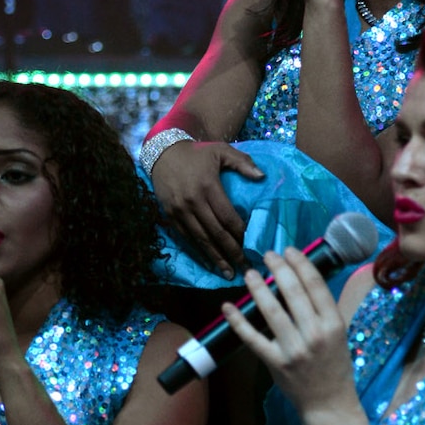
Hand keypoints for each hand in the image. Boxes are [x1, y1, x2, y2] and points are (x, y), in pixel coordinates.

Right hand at [152, 138, 262, 279]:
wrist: (163, 153)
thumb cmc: (197, 153)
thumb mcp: (221, 151)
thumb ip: (243, 162)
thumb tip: (262, 176)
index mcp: (208, 186)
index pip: (228, 217)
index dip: (240, 233)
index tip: (253, 246)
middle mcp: (193, 202)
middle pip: (216, 233)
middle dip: (232, 252)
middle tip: (246, 268)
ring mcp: (179, 211)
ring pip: (201, 239)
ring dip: (216, 258)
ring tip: (229, 273)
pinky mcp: (170, 216)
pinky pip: (186, 239)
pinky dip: (198, 252)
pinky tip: (209, 263)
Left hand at [222, 248, 355, 419]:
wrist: (329, 403)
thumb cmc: (335, 365)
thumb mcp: (340, 333)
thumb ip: (323, 310)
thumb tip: (302, 279)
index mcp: (333, 323)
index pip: (315, 285)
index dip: (300, 263)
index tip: (289, 250)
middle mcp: (314, 333)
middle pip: (293, 292)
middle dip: (279, 268)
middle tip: (268, 255)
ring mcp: (292, 349)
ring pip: (271, 311)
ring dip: (258, 288)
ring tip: (250, 273)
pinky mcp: (275, 362)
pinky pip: (252, 338)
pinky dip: (238, 321)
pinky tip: (228, 306)